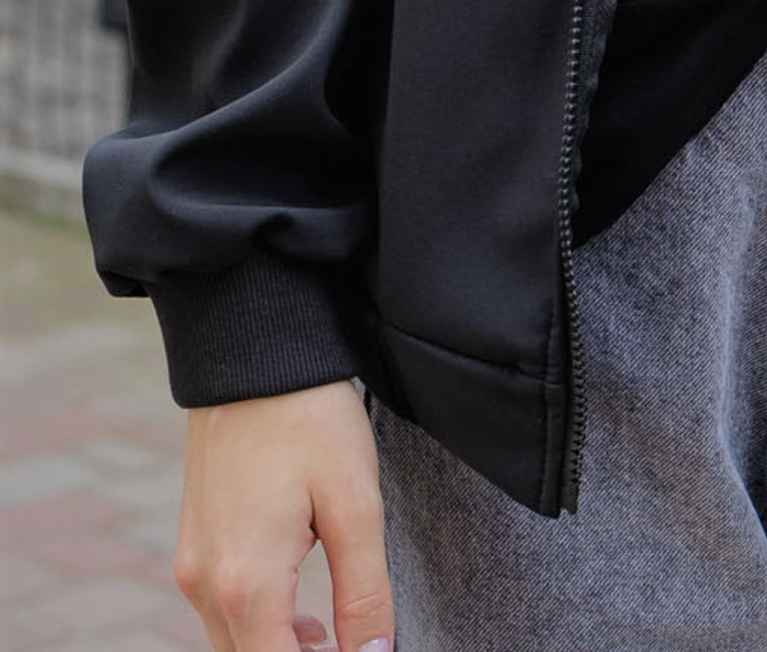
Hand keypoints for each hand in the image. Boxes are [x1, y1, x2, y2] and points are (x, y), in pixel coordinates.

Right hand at [176, 380, 393, 651]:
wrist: (254, 353)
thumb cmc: (310, 419)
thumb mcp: (356, 504)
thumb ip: (364, 592)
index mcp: (245, 583)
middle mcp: (205, 585)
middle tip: (353, 643)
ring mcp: (192, 565)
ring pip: (233, 642)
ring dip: (278, 650)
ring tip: (330, 634)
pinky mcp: (192, 544)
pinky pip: (221, 611)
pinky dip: (258, 625)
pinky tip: (299, 610)